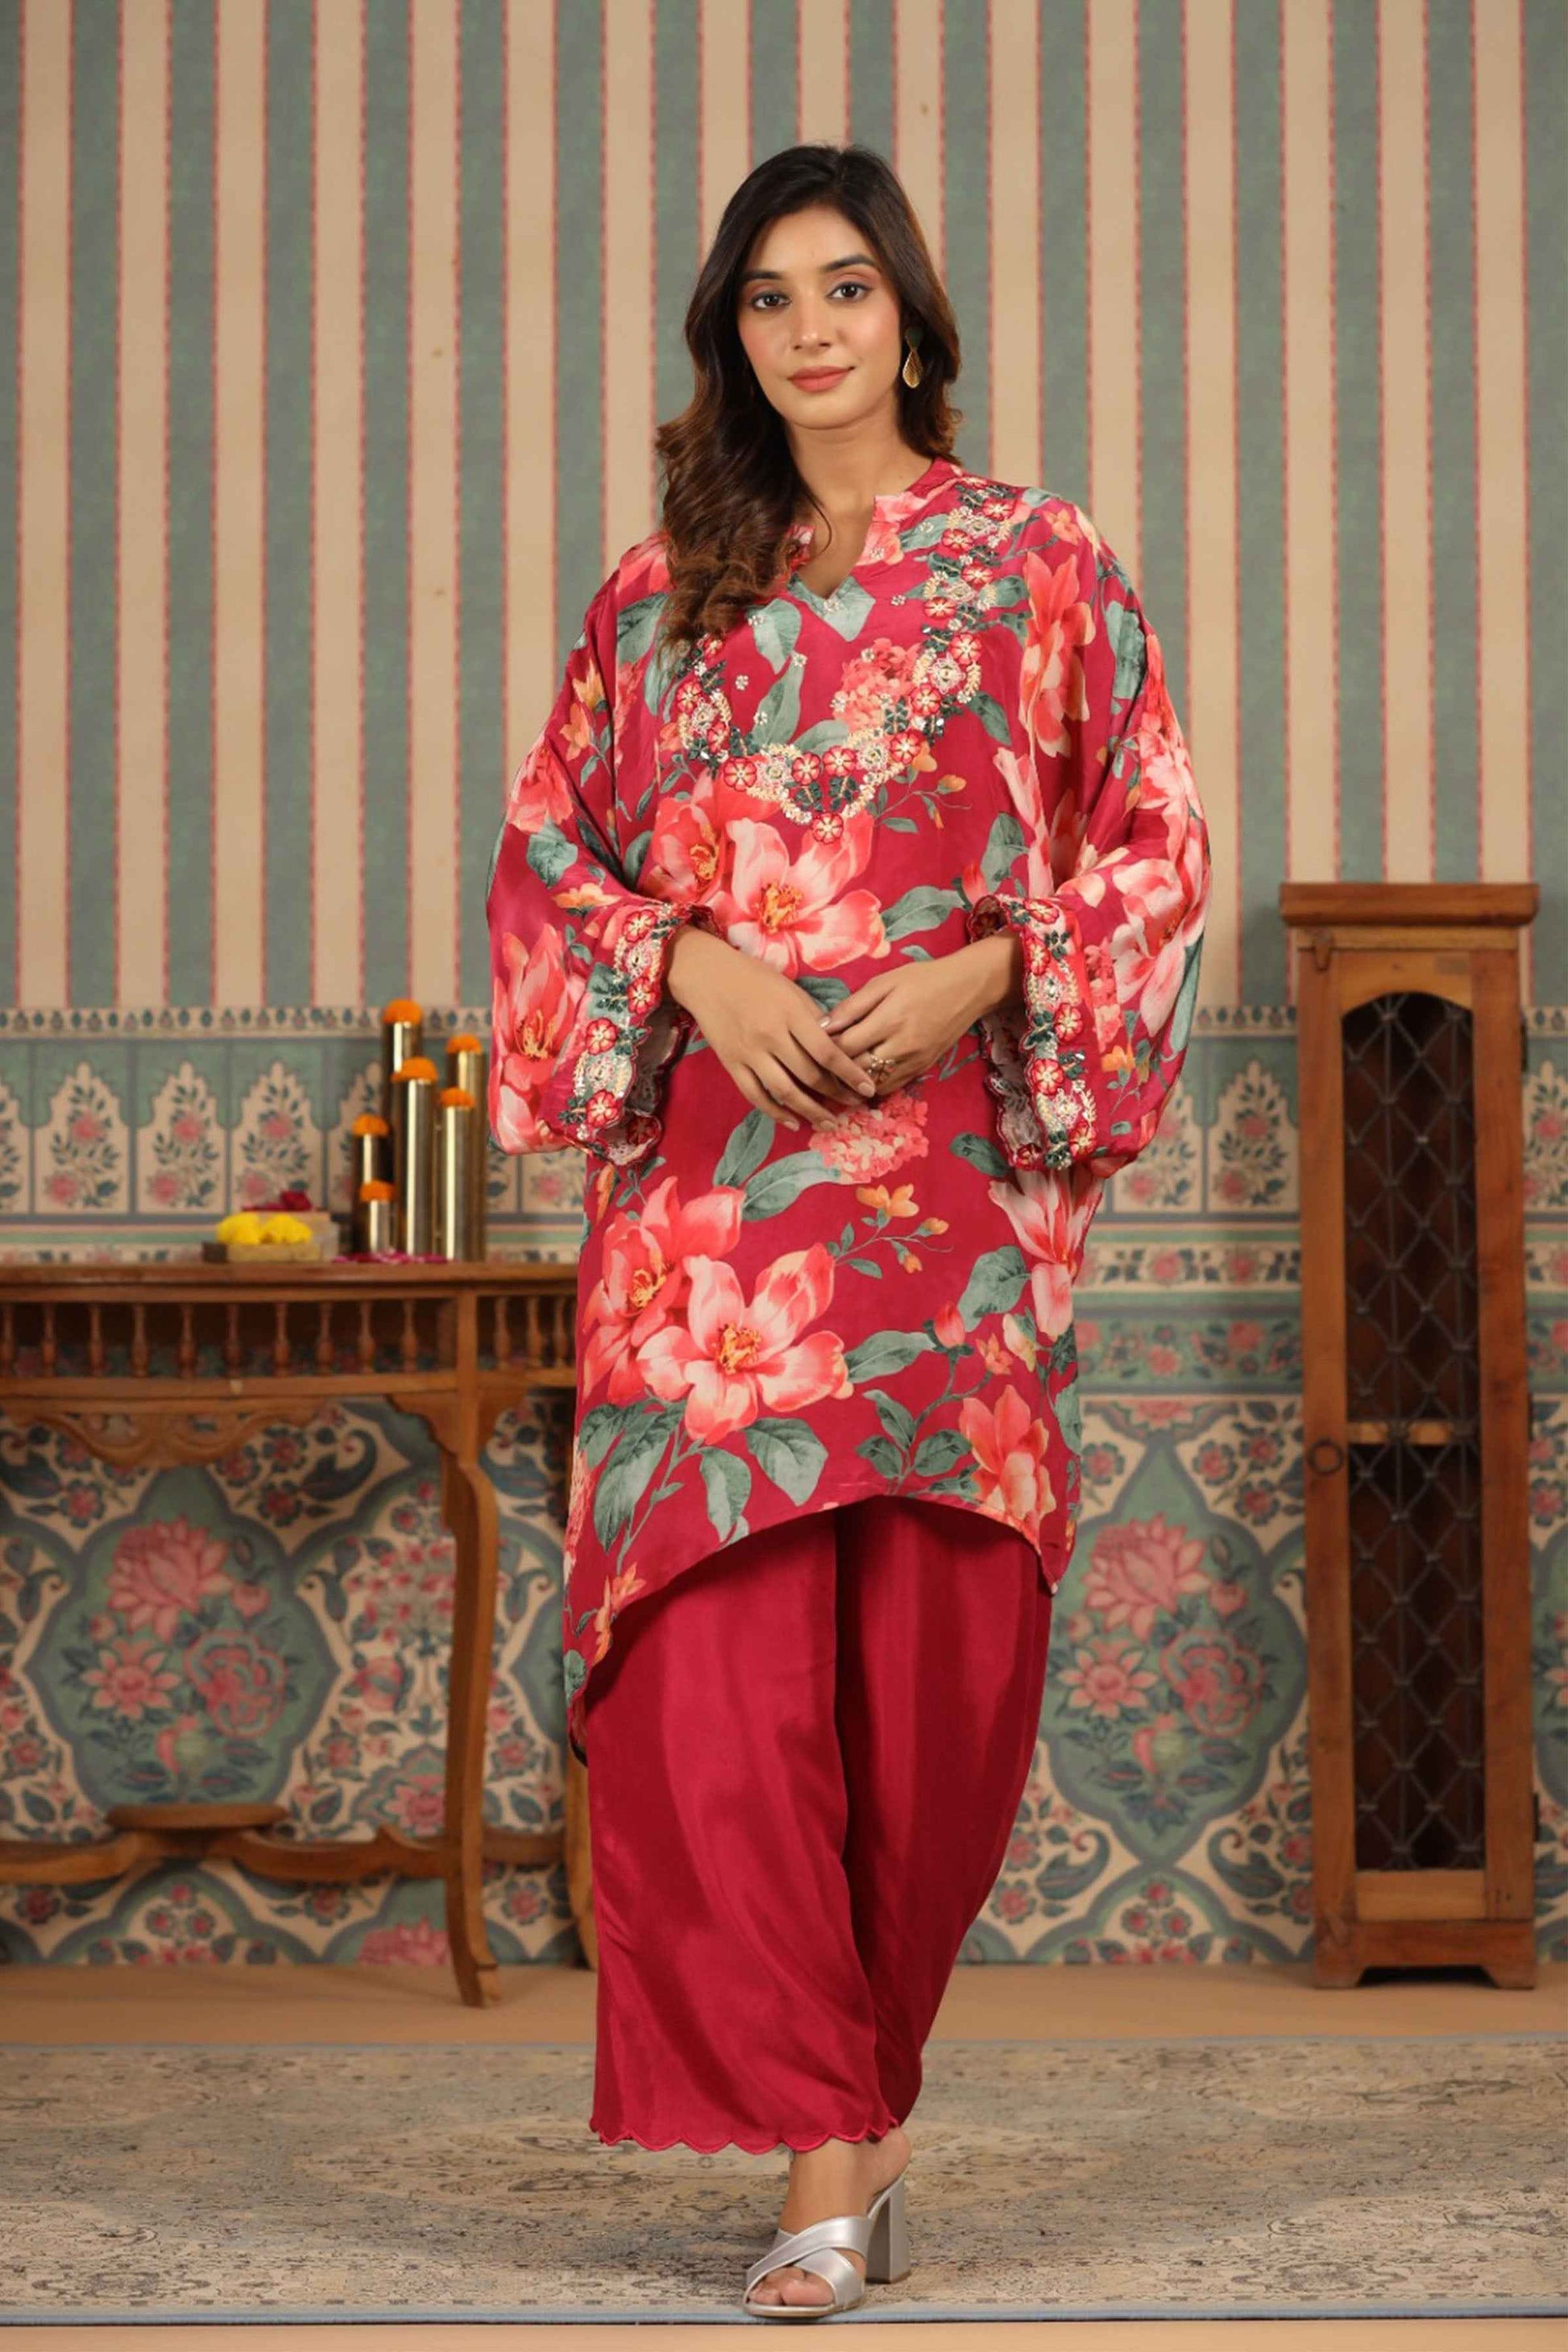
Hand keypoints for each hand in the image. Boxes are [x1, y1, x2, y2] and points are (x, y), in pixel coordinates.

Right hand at [667, 926, 880, 1132]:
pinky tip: (794, 1122)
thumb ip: (814, 1018)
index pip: (827, 1052)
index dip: (850, 1074)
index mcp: (791, 1014)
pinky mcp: (732, 1064)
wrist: (708, 976)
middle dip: (836, 1094)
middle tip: (854, 1105)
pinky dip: (776, 1112)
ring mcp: (749, 1053)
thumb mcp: (791, 990)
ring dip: (810, 1111)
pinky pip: (756, 1095)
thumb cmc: (755, 978)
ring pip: (785, 1091)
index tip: (867, 1088)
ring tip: (829, 1123)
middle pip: (809, 1075)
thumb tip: (838, 1046)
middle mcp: (771, 1036)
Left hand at [819, 934, 1023, 1092]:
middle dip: (833, 1070)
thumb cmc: (923, 978)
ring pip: (871, 1084)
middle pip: (855, 1070)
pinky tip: (858, 1078)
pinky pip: (890, 1087)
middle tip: (814, 1065)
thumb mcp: (885, 982)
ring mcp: (913, 1061)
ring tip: (833, 1075)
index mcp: (889, 1019)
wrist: (967, 988)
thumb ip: (853, 1005)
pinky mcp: (922, 1069)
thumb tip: (823, 1026)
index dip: (823, 1050)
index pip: (845, 1047)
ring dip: (850, 1083)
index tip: (810, 1046)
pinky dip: (871, 1086)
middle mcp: (901, 1046)